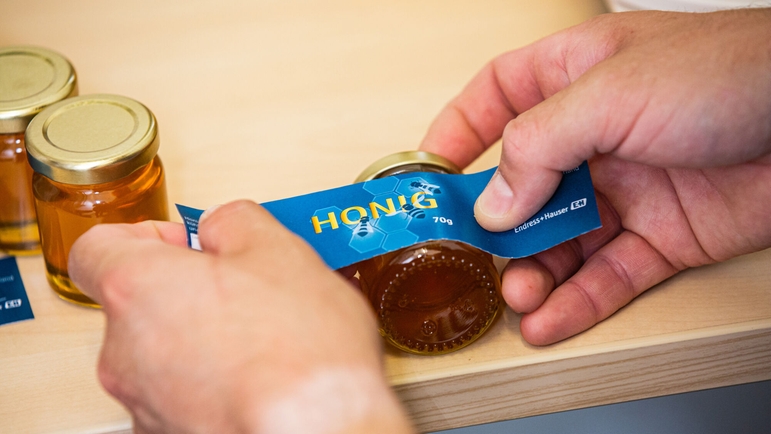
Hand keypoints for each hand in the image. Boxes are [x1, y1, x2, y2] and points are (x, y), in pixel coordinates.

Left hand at [69, 201, 412, 433]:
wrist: (317, 424)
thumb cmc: (298, 350)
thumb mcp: (278, 248)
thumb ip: (234, 221)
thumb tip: (225, 227)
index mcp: (138, 288)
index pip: (98, 248)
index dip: (145, 236)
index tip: (185, 242)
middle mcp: (125, 349)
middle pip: (138, 302)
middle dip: (187, 290)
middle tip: (241, 289)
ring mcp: (144, 400)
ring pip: (161, 351)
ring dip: (200, 338)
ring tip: (260, 337)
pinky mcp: (170, 433)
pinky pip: (180, 393)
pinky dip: (210, 382)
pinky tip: (258, 375)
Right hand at [420, 9, 770, 344]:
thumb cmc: (728, 74)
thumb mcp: (611, 93)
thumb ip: (538, 146)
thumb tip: (492, 203)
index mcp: (576, 78)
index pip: (499, 98)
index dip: (459, 131)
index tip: (430, 172)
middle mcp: (595, 135)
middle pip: (523, 183)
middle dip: (494, 223)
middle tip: (469, 254)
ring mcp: (627, 188)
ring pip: (561, 238)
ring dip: (534, 270)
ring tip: (517, 295)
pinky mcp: (660, 237)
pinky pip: (608, 274)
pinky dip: (578, 300)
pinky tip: (549, 320)